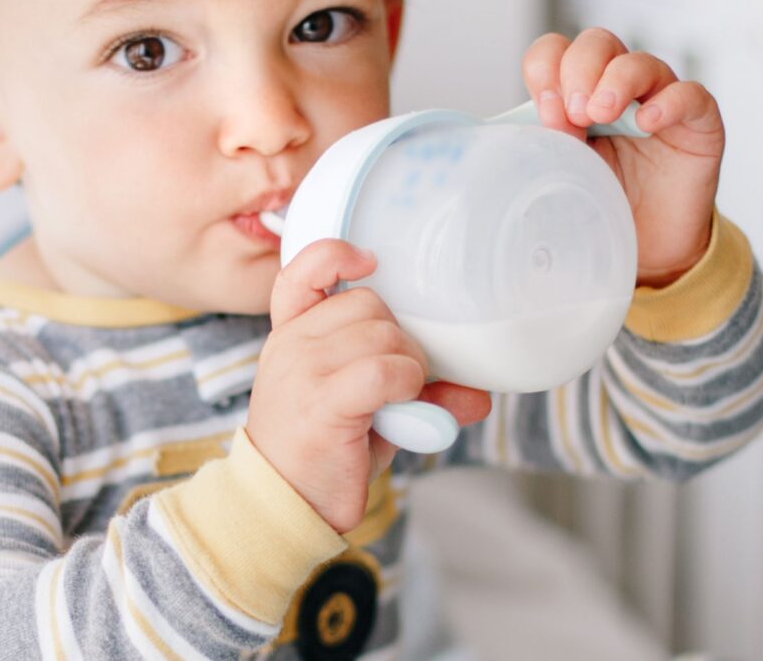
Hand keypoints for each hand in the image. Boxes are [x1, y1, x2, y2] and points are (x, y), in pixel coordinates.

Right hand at [247, 239, 490, 533]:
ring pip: (383, 334)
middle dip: (401, 337)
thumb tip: (477, 393)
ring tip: (398, 399)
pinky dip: (407, 385)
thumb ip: (411, 385)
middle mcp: (290, 344)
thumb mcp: (365, 407)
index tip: (368, 263)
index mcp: (290, 334)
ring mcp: (303, 369)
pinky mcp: (322, 401)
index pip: (300, 272)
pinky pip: (385, 370)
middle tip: (401, 379)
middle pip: (368, 303)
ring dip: (409, 367)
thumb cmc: (323, 451)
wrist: (285, 505)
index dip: (335, 256)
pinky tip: (400, 408)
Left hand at [522, 28, 724, 286]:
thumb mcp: (559, 171)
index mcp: (576, 94)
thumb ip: (542, 144)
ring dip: (615, 81)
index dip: (546, 69)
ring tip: (601, 114)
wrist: (647, 246)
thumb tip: (517, 126)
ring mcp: (659, 99)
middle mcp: (618, 88)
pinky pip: (690, 94)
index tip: (545, 109)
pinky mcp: (698, 122)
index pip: (555, 52)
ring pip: (640, 62)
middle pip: (597, 43)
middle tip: (575, 113)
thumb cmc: (600, 204)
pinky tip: (648, 121)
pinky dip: (668, 102)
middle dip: (578, 70)